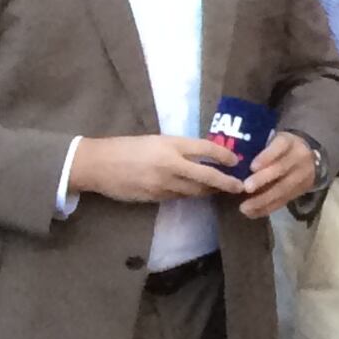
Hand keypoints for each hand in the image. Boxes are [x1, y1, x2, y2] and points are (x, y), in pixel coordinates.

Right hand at [71, 134, 248, 205]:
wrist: (98, 165)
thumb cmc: (127, 148)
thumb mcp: (157, 141)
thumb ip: (179, 148)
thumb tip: (203, 156)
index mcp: (171, 145)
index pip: (206, 149)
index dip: (224, 155)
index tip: (236, 161)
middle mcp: (170, 165)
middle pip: (207, 176)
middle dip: (226, 182)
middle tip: (240, 186)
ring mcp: (162, 184)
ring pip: (194, 191)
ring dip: (209, 191)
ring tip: (221, 190)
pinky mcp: (154, 197)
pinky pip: (178, 197)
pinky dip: (189, 194)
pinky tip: (195, 193)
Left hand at [238, 131, 320, 216]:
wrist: (309, 158)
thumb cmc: (280, 149)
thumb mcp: (272, 141)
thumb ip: (257, 149)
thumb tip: (231, 163)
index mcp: (289, 142)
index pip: (280, 146)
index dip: (266, 156)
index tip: (252, 167)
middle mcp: (299, 157)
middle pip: (281, 169)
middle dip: (262, 179)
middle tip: (245, 188)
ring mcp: (303, 175)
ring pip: (283, 189)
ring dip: (263, 200)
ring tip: (244, 208)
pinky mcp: (301, 190)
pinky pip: (284, 201)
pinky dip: (267, 208)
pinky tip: (252, 213)